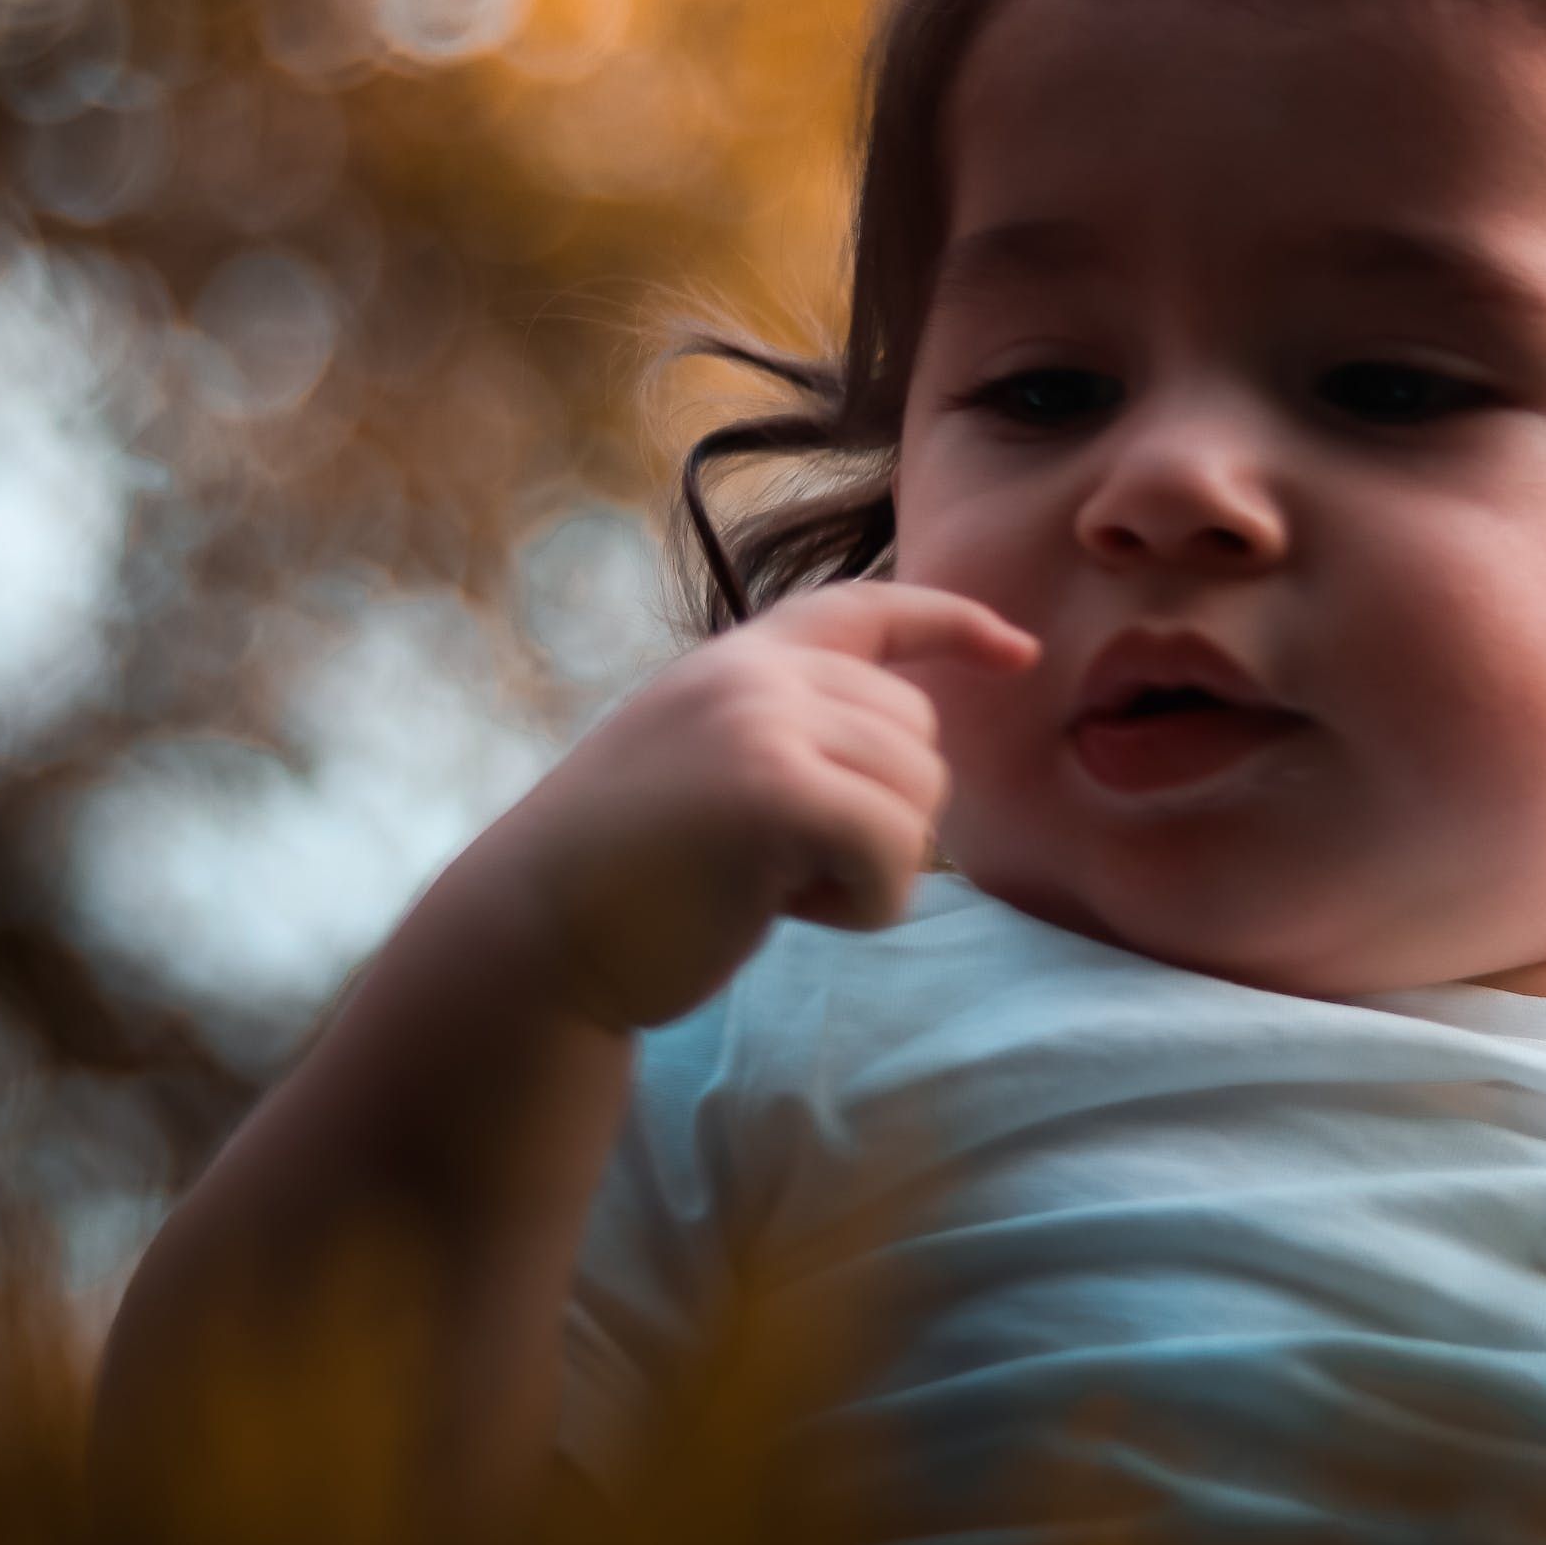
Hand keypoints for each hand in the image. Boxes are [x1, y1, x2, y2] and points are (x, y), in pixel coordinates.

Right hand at [475, 579, 1038, 1030]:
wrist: (528, 935)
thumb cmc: (623, 880)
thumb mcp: (707, 770)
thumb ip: (792, 736)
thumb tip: (911, 757)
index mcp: (739, 659)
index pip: (870, 609)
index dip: (953, 624)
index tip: (1017, 651)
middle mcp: (754, 671)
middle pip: (919, 734)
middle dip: (880, 818)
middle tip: (775, 863)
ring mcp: (762, 720)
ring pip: (918, 798)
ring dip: (868, 870)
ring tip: (766, 884)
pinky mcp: (774, 790)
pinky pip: (895, 853)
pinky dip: (865, 905)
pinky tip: (784, 911)